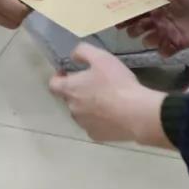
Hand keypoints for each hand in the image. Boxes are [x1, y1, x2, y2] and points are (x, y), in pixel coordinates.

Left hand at [49, 44, 167, 144]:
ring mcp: (84, 125)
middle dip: (78, 90)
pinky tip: (113, 114)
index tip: (68, 72)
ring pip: (81, 112)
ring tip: (107, 99)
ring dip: (88, 106)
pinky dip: (99, 120)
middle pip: (69, 98)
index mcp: (70, 89)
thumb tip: (73, 56)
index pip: (53, 85)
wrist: (135, 113)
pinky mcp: (96, 136)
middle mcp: (72, 109)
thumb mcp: (100, 57)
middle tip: (96, 83)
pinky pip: (93, 125)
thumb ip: (82, 51)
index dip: (58, 77)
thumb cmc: (115, 83)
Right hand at [123, 0, 188, 56]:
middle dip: (135, 29)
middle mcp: (161, 18)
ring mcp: (169, 31)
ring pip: (150, 40)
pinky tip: (164, 47)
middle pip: (141, 27)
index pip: (138, 10)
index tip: (118, 18)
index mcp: (158, 4)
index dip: (128, 15)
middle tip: (135, 29)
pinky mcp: (179, 43)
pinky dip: (163, 51)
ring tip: (151, 37)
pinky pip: (166, 51)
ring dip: (148, 40)